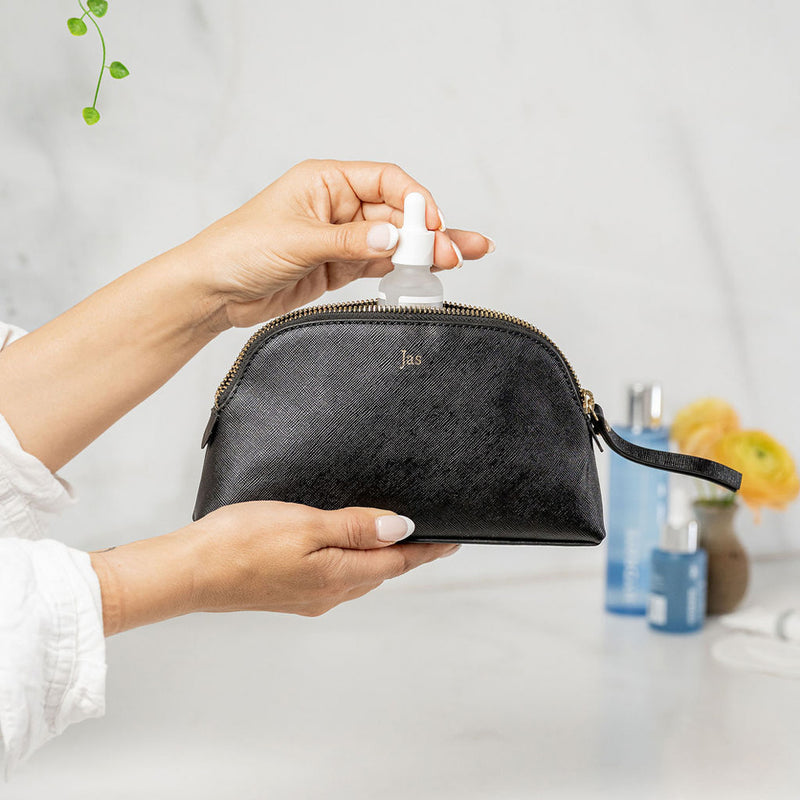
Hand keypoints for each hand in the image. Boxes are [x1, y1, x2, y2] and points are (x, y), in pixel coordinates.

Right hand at [90, 502, 458, 633]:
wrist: (191, 570)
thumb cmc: (243, 542)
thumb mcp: (307, 525)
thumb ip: (356, 528)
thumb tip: (401, 529)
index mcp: (338, 577)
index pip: (396, 563)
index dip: (426, 550)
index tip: (453, 540)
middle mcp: (329, 594)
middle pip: (381, 573)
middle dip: (407, 555)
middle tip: (429, 534)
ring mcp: (308, 597)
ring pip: (359, 576)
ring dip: (380, 558)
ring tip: (393, 536)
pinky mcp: (290, 593)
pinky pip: (336, 577)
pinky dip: (353, 561)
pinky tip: (346, 546)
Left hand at [189, 159, 494, 327]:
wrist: (214, 291)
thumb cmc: (240, 249)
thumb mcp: (299, 241)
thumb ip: (350, 242)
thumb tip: (394, 241)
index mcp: (326, 181)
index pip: (385, 181)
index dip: (414, 200)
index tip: (432, 223)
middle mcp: (338, 206)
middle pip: (395, 215)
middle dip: (425, 233)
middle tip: (454, 252)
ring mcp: (341, 238)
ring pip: (392, 242)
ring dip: (422, 252)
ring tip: (457, 261)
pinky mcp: (339, 267)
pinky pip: (379, 265)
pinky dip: (402, 270)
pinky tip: (426, 273)